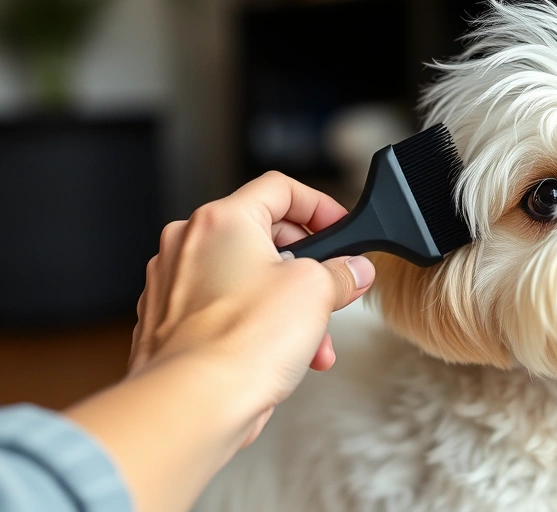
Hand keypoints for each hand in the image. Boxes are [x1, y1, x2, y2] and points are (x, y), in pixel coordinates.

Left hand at [129, 171, 374, 445]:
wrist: (194, 403)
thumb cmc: (241, 343)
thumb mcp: (317, 291)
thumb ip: (341, 273)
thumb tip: (352, 272)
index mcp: (222, 220)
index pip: (280, 188)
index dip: (320, 205)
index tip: (339, 227)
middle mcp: (188, 244)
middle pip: (263, 235)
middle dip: (307, 265)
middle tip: (333, 285)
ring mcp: (172, 285)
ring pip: (246, 279)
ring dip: (287, 304)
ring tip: (313, 338)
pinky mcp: (169, 324)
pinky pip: (224, 311)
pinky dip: (256, 325)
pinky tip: (282, 355)